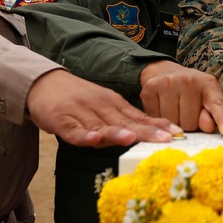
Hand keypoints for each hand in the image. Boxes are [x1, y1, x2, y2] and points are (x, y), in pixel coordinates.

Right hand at [27, 69, 177, 146]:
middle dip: (146, 132)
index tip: (177, 133)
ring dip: (117, 132)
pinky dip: (83, 136)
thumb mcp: (105, 105)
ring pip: (101, 126)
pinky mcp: (61, 120)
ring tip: (132, 138)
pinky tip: (94, 140)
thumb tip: (154, 133)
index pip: (139, 117)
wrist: (44, 83)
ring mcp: (81, 114)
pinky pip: (74, 131)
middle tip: (165, 139)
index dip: (157, 126)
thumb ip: (125, 120)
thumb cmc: (79, 99)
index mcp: (114, 104)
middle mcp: (101, 107)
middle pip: (125, 122)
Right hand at [139, 61, 222, 135]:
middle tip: (185, 111)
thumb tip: (208, 126)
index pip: (218, 105)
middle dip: (189, 124)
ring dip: (173, 123)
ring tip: (174, 108)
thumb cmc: (190, 91)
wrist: (163, 72)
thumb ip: (213, 115)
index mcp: (208, 84)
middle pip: (191, 124)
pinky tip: (162, 107)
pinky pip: (156, 119)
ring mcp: (167, 83)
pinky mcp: (149, 89)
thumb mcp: (206, 99)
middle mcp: (188, 80)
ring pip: (173, 124)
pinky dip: (159, 119)